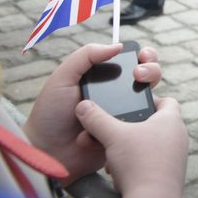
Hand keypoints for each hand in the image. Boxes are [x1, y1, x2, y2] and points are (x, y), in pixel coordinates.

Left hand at [23, 43, 163, 184]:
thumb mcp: (62, 77)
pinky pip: (141, 127)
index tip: (142, 57)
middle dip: (152, 71)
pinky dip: (135, 121)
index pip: (133, 61)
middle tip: (139, 75)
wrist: (46, 151)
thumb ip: (86, 56)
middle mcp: (118, 95)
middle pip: (149, 77)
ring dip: (146, 95)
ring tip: (133, 100)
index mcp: (105, 78)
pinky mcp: (126, 136)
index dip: (145, 56)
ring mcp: (124, 116)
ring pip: (149, 101)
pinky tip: (121, 124)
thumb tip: (119, 45)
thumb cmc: (50, 114)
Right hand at [75, 97, 186, 197]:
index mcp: (171, 120)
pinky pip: (152, 163)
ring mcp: (176, 157)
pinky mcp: (170, 174)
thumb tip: (83, 106)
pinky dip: (136, 164)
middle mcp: (179, 137)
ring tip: (113, 157)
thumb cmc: (139, 163)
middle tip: (115, 133)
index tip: (134, 104)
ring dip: (131, 149)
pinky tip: (120, 173)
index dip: (150, 99)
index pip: (167, 101)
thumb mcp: (113, 136)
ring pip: (150, 145)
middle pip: (154, 124)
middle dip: (131, 129)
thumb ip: (97, 119)